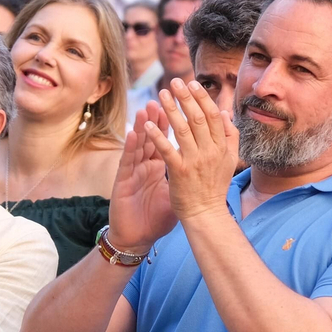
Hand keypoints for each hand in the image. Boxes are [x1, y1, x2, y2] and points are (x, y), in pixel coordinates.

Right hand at [106, 103, 175, 251]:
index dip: (177, 121)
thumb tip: (208, 162)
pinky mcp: (123, 181)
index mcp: (161, 166)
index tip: (187, 105)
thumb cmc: (156, 217)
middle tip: (168, 94)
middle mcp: (146, 165)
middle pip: (155, 135)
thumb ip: (188, 174)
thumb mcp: (176, 193)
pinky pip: (127, 161)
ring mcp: (134, 171)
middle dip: (162, 115)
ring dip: (144, 125)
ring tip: (149, 107)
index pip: (170, 139)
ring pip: (139, 143)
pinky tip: (132, 132)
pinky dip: (130, 146)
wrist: (137, 237)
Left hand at [145, 79, 237, 223]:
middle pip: (197, 118)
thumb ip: (230, 136)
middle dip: (185, 97)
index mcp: (222, 147)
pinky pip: (167, 149)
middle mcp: (210, 151)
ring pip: (182, 129)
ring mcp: (194, 161)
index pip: (212, 116)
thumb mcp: (230, 160)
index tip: (192, 83)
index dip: (202, 98)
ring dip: (170, 109)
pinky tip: (148, 124)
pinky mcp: (179, 172)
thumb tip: (225, 113)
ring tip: (161, 94)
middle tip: (174, 81)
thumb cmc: (214, 186)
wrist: (206, 214)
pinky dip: (157, 136)